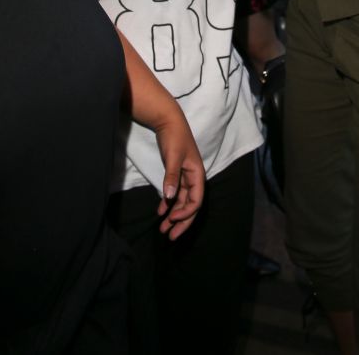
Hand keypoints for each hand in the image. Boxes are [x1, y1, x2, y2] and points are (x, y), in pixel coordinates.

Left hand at [154, 112, 205, 239]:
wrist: (168, 121)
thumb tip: (170, 197)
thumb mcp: (173, 156)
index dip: (185, 213)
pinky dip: (168, 204)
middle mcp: (193, 178)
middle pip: (190, 206)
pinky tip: (160, 213)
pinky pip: (175, 194)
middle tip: (169, 236)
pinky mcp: (176, 174)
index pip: (196, 201)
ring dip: (173, 215)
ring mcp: (185, 177)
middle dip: (181, 222)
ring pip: (181, 202)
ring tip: (163, 230)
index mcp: (197, 175)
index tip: (170, 219)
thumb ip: (171, 177)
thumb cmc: (174, 137)